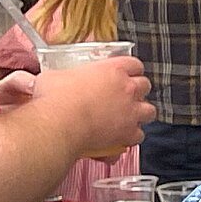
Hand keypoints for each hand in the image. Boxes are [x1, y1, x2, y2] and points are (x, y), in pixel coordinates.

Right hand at [12, 57, 153, 159]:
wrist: (59, 122)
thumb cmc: (55, 98)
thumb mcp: (53, 76)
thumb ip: (60, 75)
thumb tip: (51, 78)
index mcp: (112, 70)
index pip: (134, 64)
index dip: (131, 69)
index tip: (125, 73)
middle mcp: (127, 89)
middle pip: (145, 85)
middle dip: (137, 90)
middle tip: (124, 95)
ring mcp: (131, 111)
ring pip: (149, 110)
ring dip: (141, 113)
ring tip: (129, 116)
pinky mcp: (128, 132)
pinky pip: (139, 135)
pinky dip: (132, 137)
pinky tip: (122, 137)